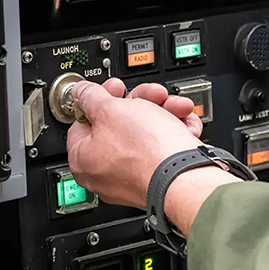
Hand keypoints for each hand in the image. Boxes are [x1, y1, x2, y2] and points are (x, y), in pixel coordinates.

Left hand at [66, 78, 203, 207]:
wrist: (187, 176)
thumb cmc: (147, 151)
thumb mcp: (111, 109)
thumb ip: (91, 96)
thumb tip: (81, 92)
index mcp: (83, 160)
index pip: (83, 122)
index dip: (101, 100)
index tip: (116, 90)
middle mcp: (104, 175)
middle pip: (118, 126)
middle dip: (141, 105)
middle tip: (152, 96)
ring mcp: (133, 179)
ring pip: (145, 135)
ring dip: (163, 115)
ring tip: (176, 109)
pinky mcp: (158, 179)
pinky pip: (162, 151)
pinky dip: (173, 135)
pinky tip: (183, 127)